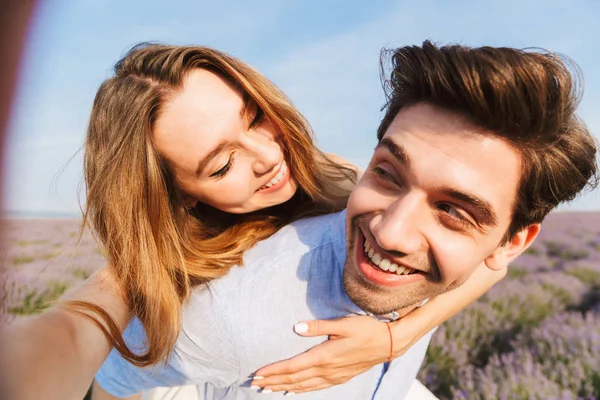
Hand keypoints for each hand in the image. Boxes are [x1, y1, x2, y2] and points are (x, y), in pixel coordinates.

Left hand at [250, 315, 392, 394]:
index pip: (292, 367)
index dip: (273, 371)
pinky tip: (293, 391)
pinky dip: (301, 390)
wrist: (390, 343)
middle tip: (254, 384)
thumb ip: (318, 326)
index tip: (257, 373)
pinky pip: (315, 387)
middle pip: (294, 379)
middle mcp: (327, 370)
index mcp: (324, 356)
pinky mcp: (340, 377)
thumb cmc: (367, 329)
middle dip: (273, 382)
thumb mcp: (343, 324)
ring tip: (267, 390)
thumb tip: (296, 327)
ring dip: (283, 387)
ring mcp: (334, 376)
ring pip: (303, 386)